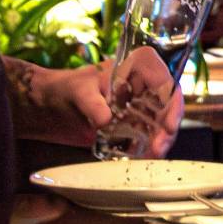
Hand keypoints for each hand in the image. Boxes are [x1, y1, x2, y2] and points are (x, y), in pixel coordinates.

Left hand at [10, 54, 182, 157]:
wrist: (49, 106)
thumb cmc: (63, 89)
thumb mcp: (77, 92)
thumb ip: (92, 103)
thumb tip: (104, 119)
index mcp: (136, 66)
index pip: (165, 81)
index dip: (173, 102)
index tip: (168, 124)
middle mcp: (145, 84)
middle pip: (169, 105)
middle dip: (167, 128)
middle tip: (159, 148)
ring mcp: (142, 105)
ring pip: (163, 122)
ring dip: (160, 140)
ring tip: (150, 156)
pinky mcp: (136, 123)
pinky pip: (150, 135)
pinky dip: (148, 147)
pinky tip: (141, 157)